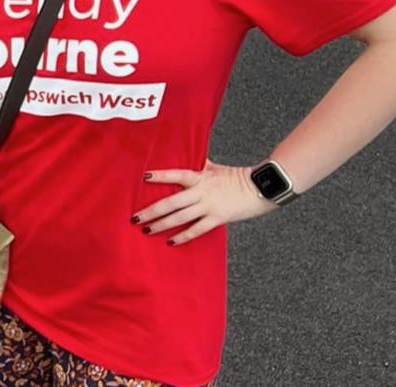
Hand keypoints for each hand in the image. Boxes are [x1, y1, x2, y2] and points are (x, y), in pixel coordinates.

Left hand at [132, 160, 274, 245]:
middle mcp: (202, 191)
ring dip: (162, 224)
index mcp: (201, 176)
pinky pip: (196, 230)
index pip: (176, 175)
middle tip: (136, 217)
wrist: (259, 188)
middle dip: (152, 210)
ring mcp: (209, 206)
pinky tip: (170, 242)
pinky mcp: (217, 219)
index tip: (144, 177)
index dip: (161, 176)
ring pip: (180, 217)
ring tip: (147, 229)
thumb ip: (199, 164)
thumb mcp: (215, 167)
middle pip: (172, 202)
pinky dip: (182, 237)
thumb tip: (188, 154)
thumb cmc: (236, 176)